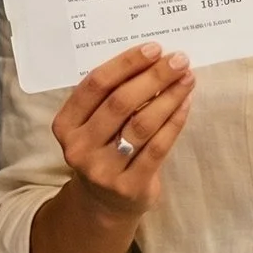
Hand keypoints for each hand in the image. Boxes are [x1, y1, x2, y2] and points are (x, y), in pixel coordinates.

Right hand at [51, 42, 194, 220]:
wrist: (103, 204)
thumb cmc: (103, 150)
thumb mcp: (92, 125)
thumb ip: (109, 97)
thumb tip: (152, 59)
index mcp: (66, 125)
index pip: (96, 85)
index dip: (126, 63)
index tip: (153, 48)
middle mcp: (80, 147)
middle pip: (120, 102)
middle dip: (153, 76)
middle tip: (178, 59)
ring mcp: (103, 169)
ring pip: (142, 124)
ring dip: (168, 96)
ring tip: (187, 78)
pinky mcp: (130, 186)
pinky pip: (158, 147)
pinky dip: (174, 121)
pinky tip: (185, 103)